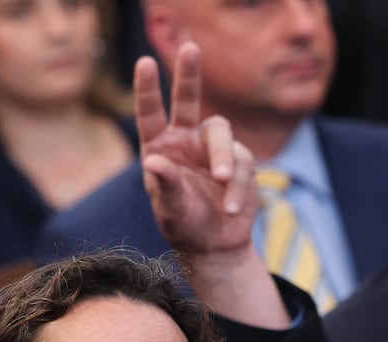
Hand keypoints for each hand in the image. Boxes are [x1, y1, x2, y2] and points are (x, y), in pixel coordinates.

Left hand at [137, 44, 257, 259]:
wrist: (215, 246)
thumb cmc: (184, 225)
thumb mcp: (170, 209)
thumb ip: (165, 185)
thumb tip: (154, 160)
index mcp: (160, 147)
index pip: (151, 113)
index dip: (148, 88)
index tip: (145, 62)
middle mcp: (184, 140)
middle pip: (188, 100)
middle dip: (188, 74)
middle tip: (190, 48)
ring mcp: (212, 148)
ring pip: (221, 134)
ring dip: (222, 158)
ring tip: (221, 183)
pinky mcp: (239, 160)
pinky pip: (242, 163)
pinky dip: (237, 186)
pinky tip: (231, 207)